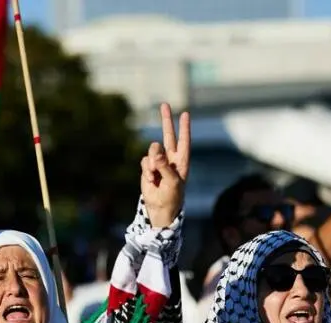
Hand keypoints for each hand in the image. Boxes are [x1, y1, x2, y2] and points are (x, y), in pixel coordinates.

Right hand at [141, 103, 190, 227]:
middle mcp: (171, 159)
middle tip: (164, 104)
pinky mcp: (148, 168)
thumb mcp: (172, 182)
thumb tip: (155, 151)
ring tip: (155, 177)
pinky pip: (144, 161)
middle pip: (168, 135)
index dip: (184, 128)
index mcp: (182, 161)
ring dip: (152, 163)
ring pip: (152, 151)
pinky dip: (146, 171)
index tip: (185, 114)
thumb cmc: (172, 196)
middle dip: (166, 120)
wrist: (159, 209)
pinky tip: (151, 181)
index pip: (184, 141)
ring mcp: (158, 162)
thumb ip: (164, 165)